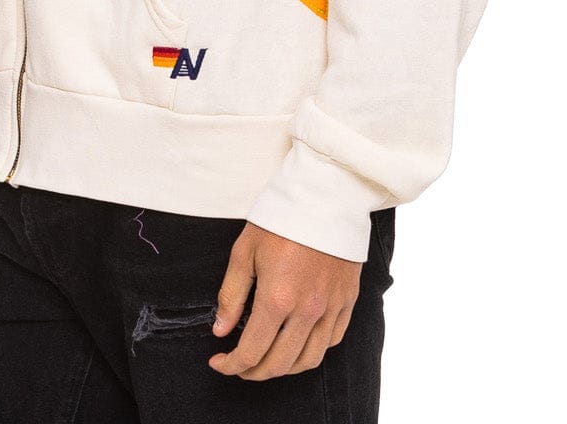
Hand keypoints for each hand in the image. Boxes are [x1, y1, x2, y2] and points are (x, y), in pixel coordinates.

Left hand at [208, 222, 362, 379]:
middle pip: (280, 364)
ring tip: (267, 360)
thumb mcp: (245, 250)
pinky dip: (311, 352)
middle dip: (254, 372)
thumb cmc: (282, 218)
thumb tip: (220, 330)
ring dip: (284, 369)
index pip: (252, 351)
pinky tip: (297, 344)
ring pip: (308, 360)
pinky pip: (331, 342)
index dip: (232, 365)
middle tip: (240, 366)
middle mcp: (307, 310)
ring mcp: (331, 308)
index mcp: (277, 298)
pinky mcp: (347, 301)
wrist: (326, 194)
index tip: (219, 362)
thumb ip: (232, 294)